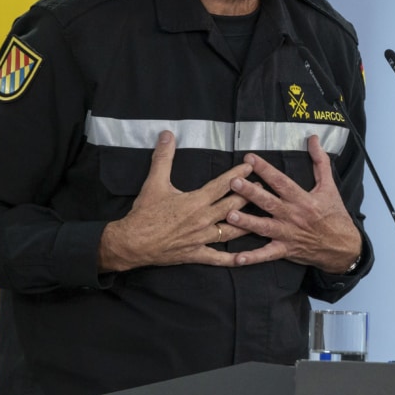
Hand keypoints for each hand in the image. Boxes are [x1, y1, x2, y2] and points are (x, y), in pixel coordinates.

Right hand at [98, 130, 254, 271]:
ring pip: (231, 231)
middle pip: (233, 206)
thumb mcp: (154, 182)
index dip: (238, 174)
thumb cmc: (145, 213)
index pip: (223, 185)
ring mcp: (202, 238)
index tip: (251, 166)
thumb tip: (167, 134)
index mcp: (196, 201)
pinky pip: (218, 258)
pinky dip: (232, 260)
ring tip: (262, 216)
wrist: (132, 242)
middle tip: (262, 188)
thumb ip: (163, 157)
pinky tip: (246, 259)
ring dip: (248, 223)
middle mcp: (203, 219)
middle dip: (249, 196)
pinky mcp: (196, 254)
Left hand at [225, 135, 361, 272]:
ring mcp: (288, 234)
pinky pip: (267, 255)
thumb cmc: (335, 215)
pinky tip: (237, 258)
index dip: (265, 169)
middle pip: (269, 202)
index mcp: (303, 199)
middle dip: (251, 192)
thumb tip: (313, 139)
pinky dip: (253, 257)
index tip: (249, 159)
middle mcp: (294, 216)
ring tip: (230, 214)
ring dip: (247, 221)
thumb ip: (320, 161)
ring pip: (264, 227)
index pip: (281, 181)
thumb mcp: (330, 187)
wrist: (344, 246)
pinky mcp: (285, 250)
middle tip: (234, 182)